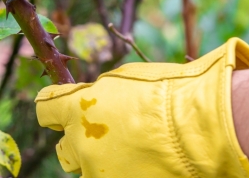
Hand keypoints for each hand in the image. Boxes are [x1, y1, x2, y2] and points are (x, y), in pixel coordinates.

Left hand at [35, 38, 248, 177]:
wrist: (202, 127)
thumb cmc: (172, 92)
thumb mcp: (128, 79)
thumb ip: (102, 93)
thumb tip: (95, 97)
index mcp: (78, 108)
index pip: (45, 108)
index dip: (55, 109)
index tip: (62, 109)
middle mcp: (81, 143)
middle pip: (64, 149)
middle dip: (80, 142)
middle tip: (106, 136)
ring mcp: (99, 172)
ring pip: (87, 171)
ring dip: (101, 163)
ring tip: (133, 155)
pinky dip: (123, 175)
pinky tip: (145, 167)